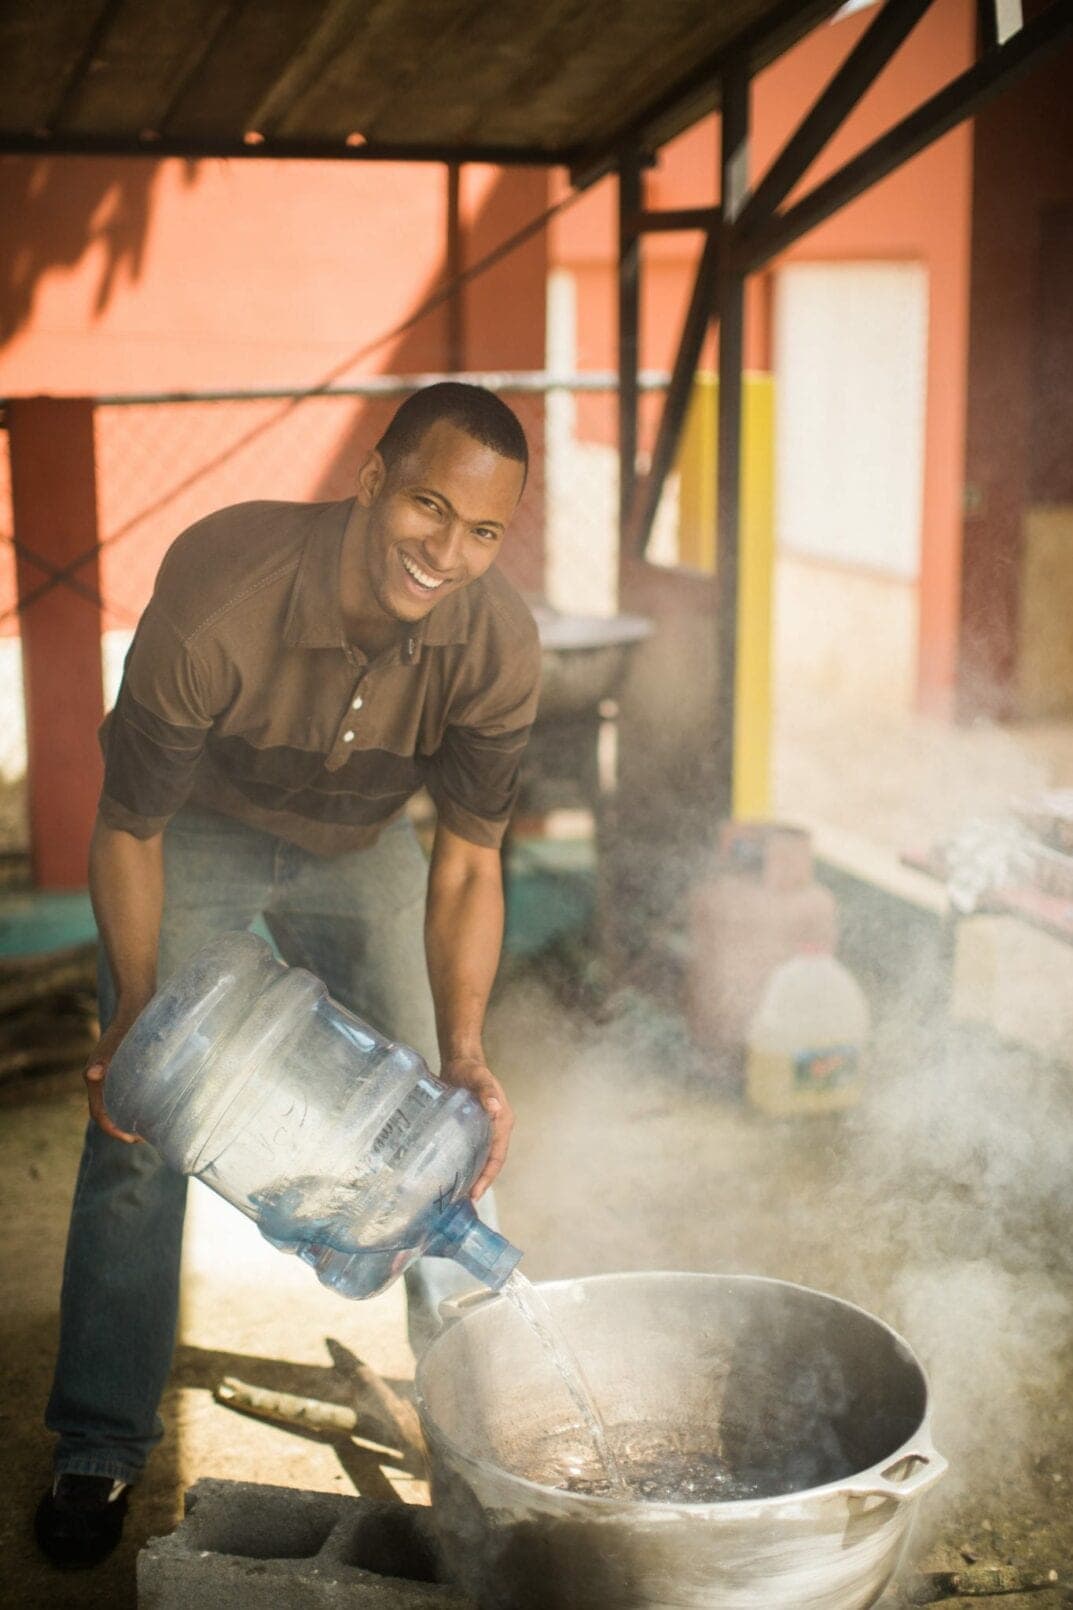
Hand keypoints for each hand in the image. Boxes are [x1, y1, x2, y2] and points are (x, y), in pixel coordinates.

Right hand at [83, 1012, 142, 1143]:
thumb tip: (91, 1075)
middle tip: (144, 1136)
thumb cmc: (131, 1020)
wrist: (137, 999)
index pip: (98, 1113)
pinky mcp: (121, 1067)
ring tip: (149, 1126)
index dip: (113, 1128)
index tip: (131, 1138)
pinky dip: (132, 1103)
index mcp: (95, 1076)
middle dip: (121, 1128)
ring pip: (114, 1103)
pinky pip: (122, 1092)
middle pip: (106, 1112)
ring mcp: (111, 1072)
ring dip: (127, 1117)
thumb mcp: (120, 1039)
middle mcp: (100, 1077)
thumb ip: (106, 1057)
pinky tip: (152, 1105)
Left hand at [440, 1053, 513, 1200]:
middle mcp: (496, 1129)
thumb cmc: (471, 1069)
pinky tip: (451, 1173)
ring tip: (457, 1194)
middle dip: (480, 1182)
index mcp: (503, 1122)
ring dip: (472, 1176)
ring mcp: (485, 1130)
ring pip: (481, 1159)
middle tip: (464, 1202)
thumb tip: (495, 1108)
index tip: (475, 1194)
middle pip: (490, 1162)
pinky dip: (464, 1164)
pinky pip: (471, 1151)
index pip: (497, 1157)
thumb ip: (487, 1092)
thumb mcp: (479, 1078)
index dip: (487, 1177)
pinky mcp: (472, 1128)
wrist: (460, 1060)